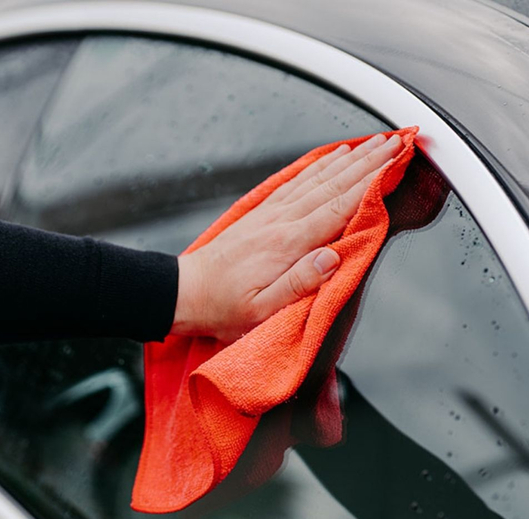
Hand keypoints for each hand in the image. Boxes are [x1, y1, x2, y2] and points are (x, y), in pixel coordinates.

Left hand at [171, 133, 401, 343]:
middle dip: (370, 161)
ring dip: (350, 158)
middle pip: (334, 184)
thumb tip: (332, 258)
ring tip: (376, 141)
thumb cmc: (224, 306)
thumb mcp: (262, 311)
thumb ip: (299, 284)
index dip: (373, 182)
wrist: (186, 291)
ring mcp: (271, 213)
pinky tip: (332, 156)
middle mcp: (282, 221)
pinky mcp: (263, 213)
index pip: (340, 206)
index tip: (397, 161)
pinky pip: (296, 181)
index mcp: (287, 245)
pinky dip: (319, 165)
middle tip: (399, 140)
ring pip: (318, 178)